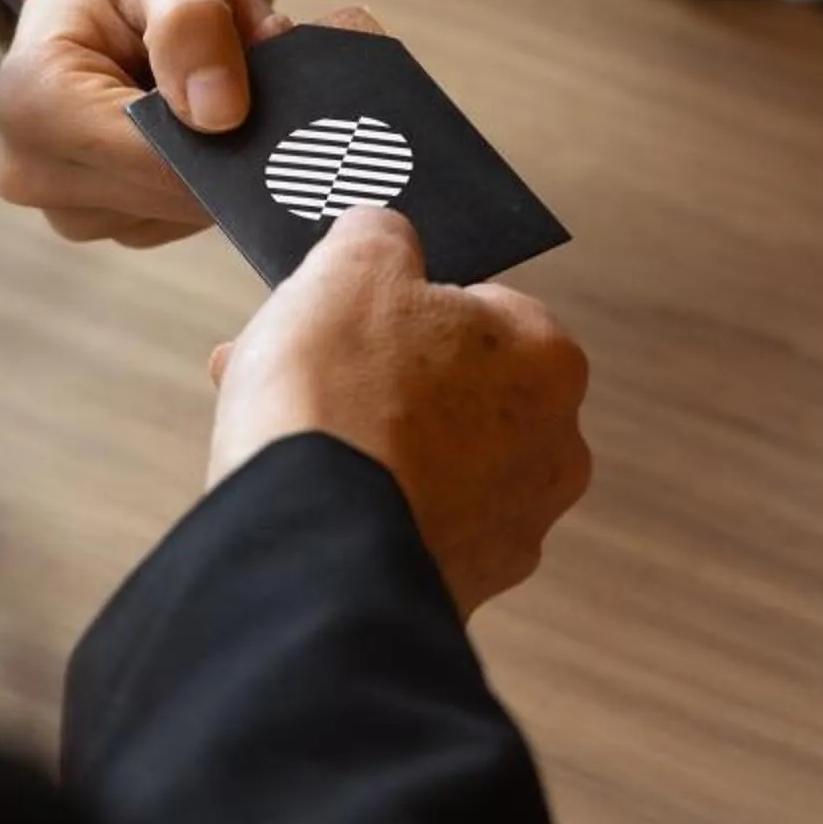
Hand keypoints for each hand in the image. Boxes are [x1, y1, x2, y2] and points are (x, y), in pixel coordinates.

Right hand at [0, 0, 290, 243]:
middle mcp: (34, 172)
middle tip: (253, 32)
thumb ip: (193, 27)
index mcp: (34, 107)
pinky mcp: (105, 219)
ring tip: (217, 57)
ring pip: (193, 205)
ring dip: (229, 139)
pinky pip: (185, 209)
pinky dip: (213, 157)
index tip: (272, 44)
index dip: (240, 123)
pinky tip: (202, 100)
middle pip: (180, 191)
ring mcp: (68, 208)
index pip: (162, 162)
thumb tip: (222, 116)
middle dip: (238, 124)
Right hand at [206, 207, 591, 619]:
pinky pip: (404, 522)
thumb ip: (379, 233)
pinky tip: (295, 491)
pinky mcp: (463, 590)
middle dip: (371, 372)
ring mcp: (512, 529)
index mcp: (549, 359)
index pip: (479, 307)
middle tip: (293, 362)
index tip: (341, 312)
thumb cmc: (338, 394)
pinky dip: (358, 503)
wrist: (308, 548)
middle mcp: (554, 448)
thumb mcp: (351, 265)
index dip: (399, 303)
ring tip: (268, 425)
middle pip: (449, 387)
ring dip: (358, 435)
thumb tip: (385, 234)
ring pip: (424, 458)